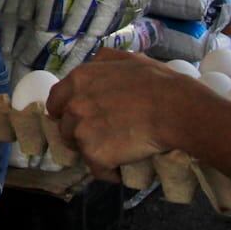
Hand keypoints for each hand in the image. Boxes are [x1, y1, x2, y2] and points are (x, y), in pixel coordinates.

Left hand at [45, 49, 194, 178]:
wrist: (175, 110)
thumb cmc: (157, 82)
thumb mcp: (127, 58)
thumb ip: (103, 60)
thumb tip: (93, 64)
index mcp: (79, 80)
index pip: (55, 101)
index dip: (64, 111)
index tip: (78, 118)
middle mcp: (74, 105)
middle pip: (65, 126)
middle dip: (79, 132)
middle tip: (103, 135)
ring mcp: (82, 132)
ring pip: (79, 148)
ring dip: (93, 150)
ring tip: (117, 150)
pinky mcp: (94, 155)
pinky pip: (97, 169)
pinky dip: (109, 171)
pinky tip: (124, 166)